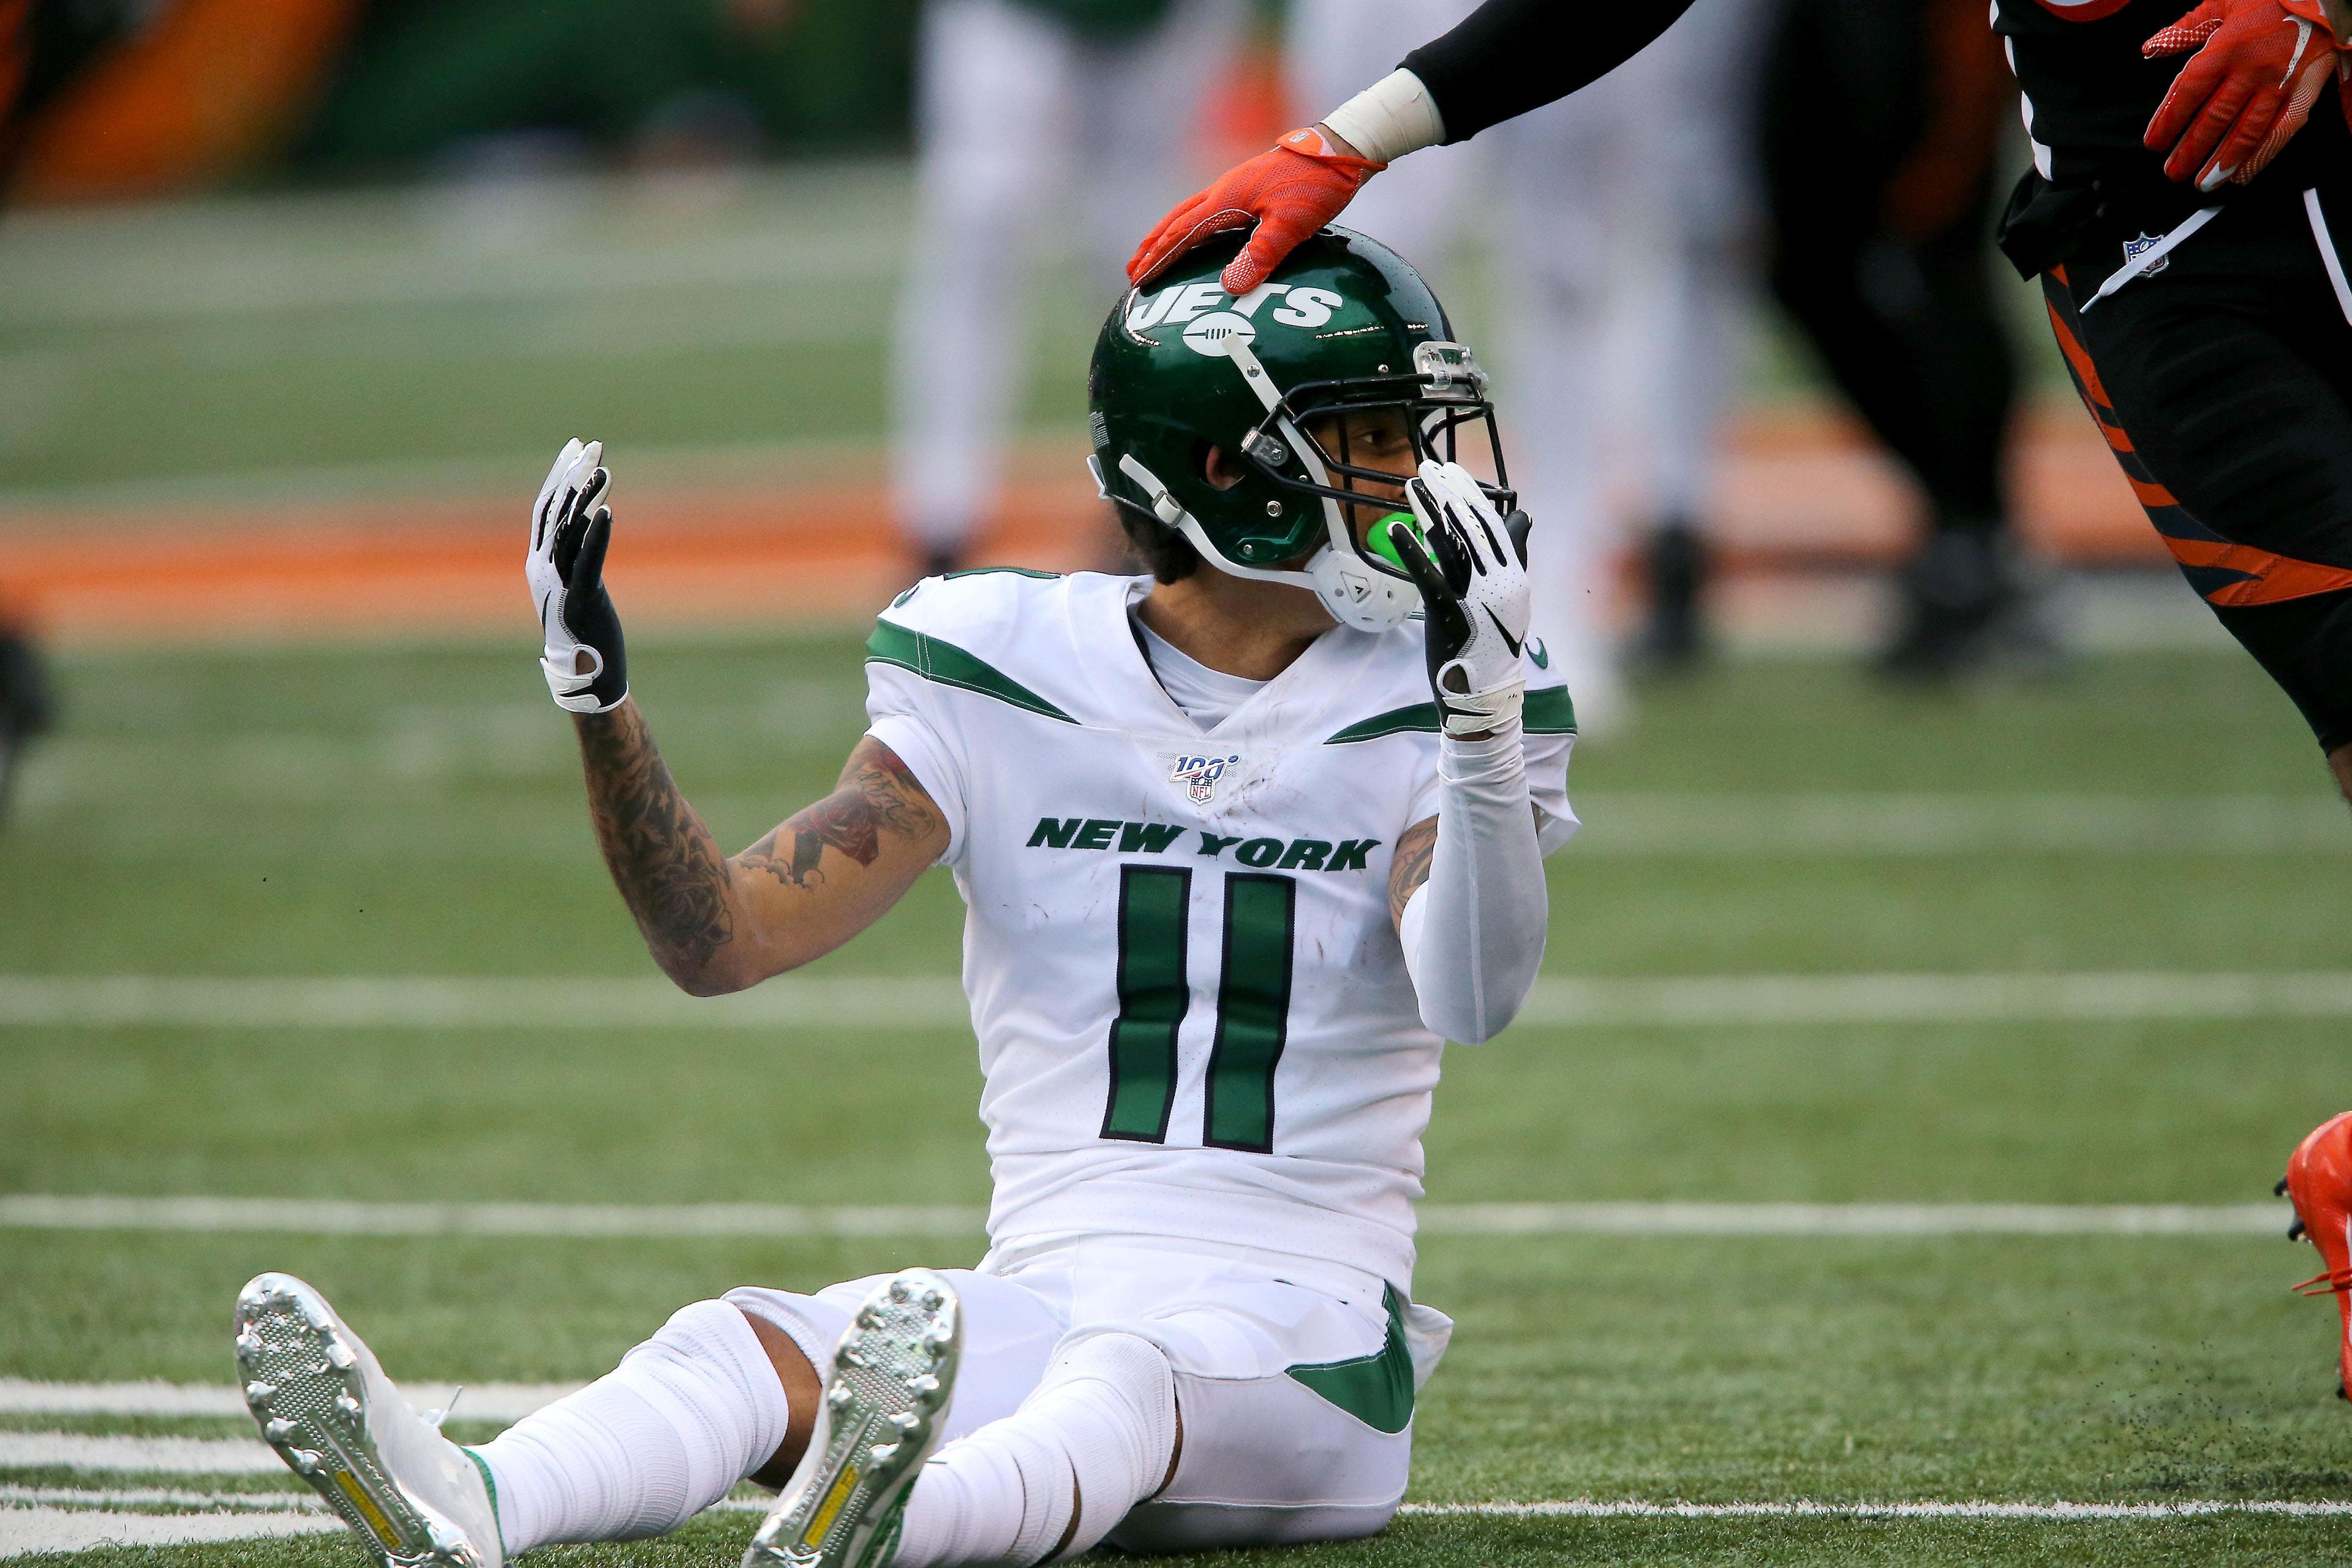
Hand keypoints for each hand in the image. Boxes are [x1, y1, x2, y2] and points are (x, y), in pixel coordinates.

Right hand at [526, 438, 627, 713]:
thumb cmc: (586, 632)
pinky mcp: (580, 601)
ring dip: (586, 497)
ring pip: (568, 531)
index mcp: (538, 563)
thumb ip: (576, 553)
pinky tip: (608, 511)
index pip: (545, 508)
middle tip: (593, 444)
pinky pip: (586, 562)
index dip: (559, 475)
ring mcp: (558, 584)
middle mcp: (542, 569)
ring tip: (603, 468)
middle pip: (554, 511)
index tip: (576, 446)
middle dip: (573, 474)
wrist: (588, 678)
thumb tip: (589, 517)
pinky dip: (596, 535)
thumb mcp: (577, 584)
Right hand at [1125, 127, 1384, 292]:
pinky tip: (1201, 238)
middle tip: (1132, 270)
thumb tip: (1229, 286)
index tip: (1139, 278)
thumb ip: (1262, 254)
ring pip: (1189, 213)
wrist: (1340, 150)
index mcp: (1226, 200)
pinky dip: (1193, 227)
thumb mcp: (1291, 224)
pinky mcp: (1251, 189)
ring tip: (1155, 253)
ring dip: (1168, 234)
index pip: (1181, 234)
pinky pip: (1209, 211)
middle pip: (1176, 221)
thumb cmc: (1316, 185)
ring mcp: (1236, 188)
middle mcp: (1224, 192)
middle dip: (1153, 247)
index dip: (1159, 258)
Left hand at [1385, 461, 1533, 737]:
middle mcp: (1498, 580)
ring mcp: (1475, 596)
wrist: (1484, 695)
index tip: (1451, 470)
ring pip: (1451, 543)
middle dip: (1448, 492)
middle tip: (1428, 465)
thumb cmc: (1492, 643)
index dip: (1470, 494)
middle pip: (1470, 526)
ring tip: (1412, 484)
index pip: (1491, 524)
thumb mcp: (1510, 596)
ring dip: (1429, 510)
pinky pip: (1428, 575)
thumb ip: (1514, 555)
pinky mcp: (1449, 612)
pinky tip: (1396, 528)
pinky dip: (1411, 550)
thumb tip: (1524, 516)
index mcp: (1512, 574)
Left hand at [2144, 0, 2344, 189]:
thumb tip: (2150, 47)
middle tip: (2173, 172)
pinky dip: (2262, 155)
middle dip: (2190, 150)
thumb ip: (2185, 29)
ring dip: (2222, 161)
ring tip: (2204, 183)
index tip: (2154, 142)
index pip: (2188, 92)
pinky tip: (2244, 173)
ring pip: (2246, 131)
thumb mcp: (2222, 3)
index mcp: (2226, 48)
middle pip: (2214, 119)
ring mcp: (2279, 82)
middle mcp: (2251, 69)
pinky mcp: (2304, 89)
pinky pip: (2282, 129)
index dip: (2168, 121)